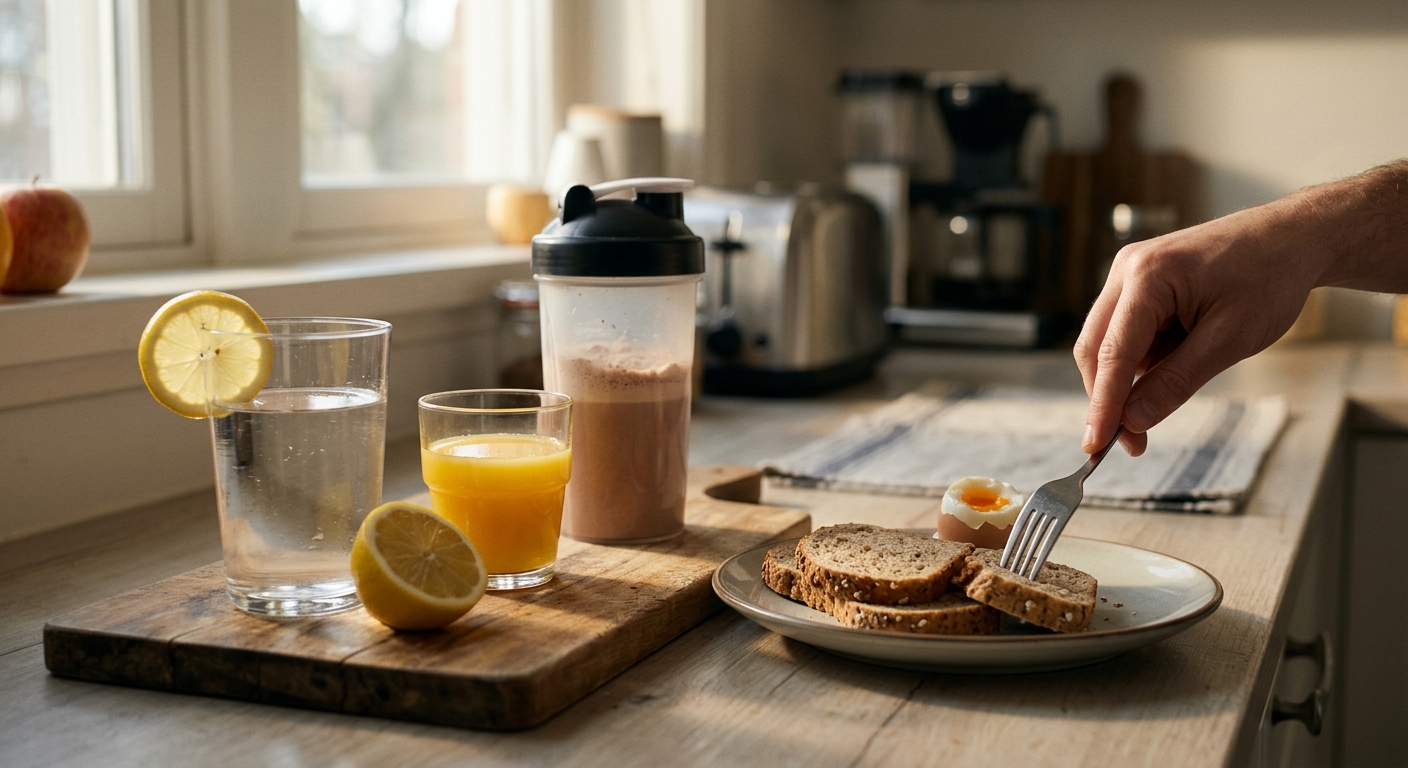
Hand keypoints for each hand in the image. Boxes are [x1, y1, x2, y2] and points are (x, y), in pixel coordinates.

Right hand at [1074, 203, 1322, 456]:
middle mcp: (1127, 269)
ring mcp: (1130, 273)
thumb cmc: (1269, 279)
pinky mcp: (1140, 283)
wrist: (1292, 238)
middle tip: (1132, 443)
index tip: (1094, 446)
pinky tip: (1182, 355)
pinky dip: (1145, 358)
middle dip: (1110, 397)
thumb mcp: (1230, 340)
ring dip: (1131, 376)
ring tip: (1188, 374)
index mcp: (1148, 276)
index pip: (1112, 353)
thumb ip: (1176, 382)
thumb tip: (1133, 421)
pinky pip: (1128, 332)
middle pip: (1095, 349)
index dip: (1102, 405)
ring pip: (1108, 343)